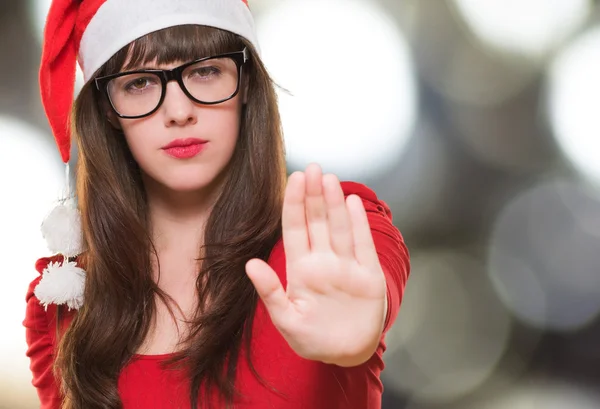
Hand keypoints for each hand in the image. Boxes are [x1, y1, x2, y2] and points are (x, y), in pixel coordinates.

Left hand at [245, 164, 386, 365]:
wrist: (347, 354)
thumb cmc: (312, 339)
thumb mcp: (286, 319)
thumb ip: (269, 292)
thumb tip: (249, 264)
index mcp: (301, 269)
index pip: (295, 228)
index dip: (294, 203)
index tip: (292, 178)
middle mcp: (324, 261)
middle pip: (317, 221)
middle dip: (313, 195)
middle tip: (311, 168)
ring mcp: (347, 266)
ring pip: (339, 228)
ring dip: (334, 204)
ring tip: (328, 179)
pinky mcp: (368, 275)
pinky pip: (362, 245)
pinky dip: (358, 225)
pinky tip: (352, 204)